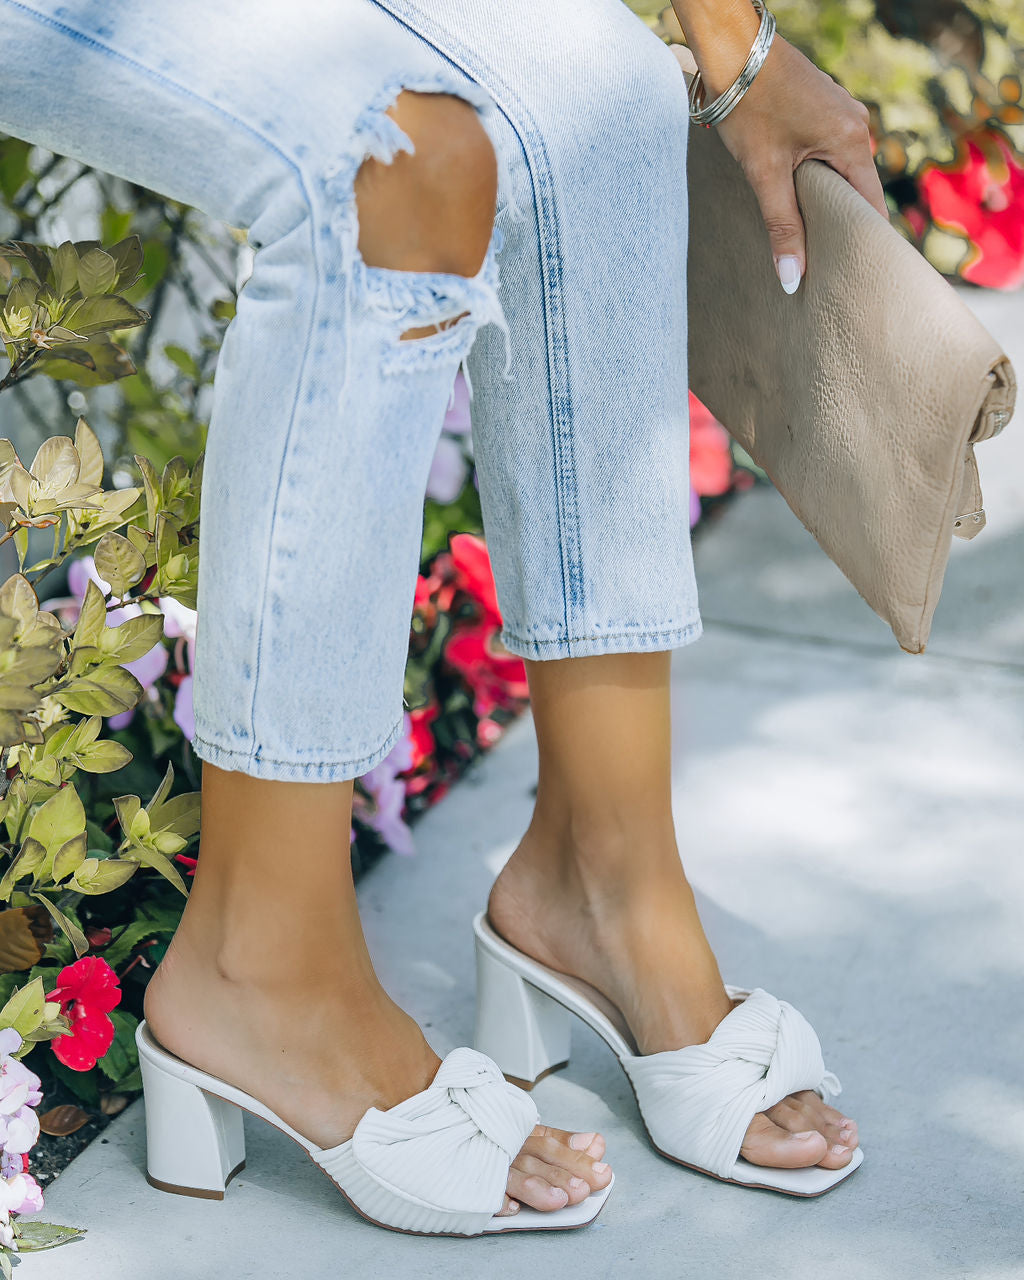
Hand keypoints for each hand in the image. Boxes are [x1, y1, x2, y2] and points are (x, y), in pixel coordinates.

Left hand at [710, 34, 889, 293]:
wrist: (734, 49)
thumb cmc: (749, 106)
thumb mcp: (765, 173)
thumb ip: (782, 227)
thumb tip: (793, 278)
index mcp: (851, 141)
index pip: (870, 206)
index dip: (860, 241)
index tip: (851, 274)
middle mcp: (856, 125)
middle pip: (857, 191)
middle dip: (840, 225)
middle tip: (825, 266)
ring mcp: (842, 114)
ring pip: (841, 173)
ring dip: (825, 202)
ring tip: (809, 238)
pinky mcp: (825, 109)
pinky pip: (830, 154)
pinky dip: (817, 178)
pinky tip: (797, 198)